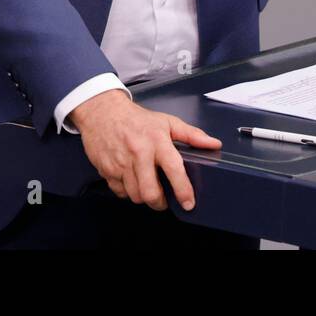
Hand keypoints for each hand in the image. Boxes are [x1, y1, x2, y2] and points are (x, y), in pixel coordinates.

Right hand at [70, 89, 221, 211]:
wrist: (102, 112)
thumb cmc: (136, 119)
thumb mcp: (167, 122)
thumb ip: (192, 135)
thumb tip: (213, 144)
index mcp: (157, 141)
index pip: (174, 169)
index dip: (183, 190)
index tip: (188, 203)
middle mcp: (139, 153)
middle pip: (150, 192)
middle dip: (160, 203)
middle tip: (164, 200)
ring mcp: (121, 163)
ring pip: (135, 196)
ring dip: (144, 198)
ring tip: (148, 188)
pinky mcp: (107, 170)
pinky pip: (120, 192)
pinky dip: (127, 192)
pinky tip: (131, 181)